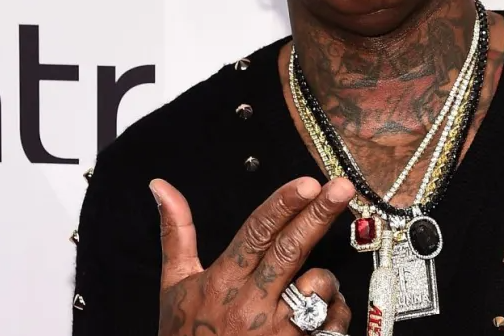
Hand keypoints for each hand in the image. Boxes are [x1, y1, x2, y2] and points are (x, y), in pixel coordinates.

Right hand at [150, 176, 356, 334]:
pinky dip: (335, 312)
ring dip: (325, 280)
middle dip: (319, 214)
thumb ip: (176, 233)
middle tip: (342, 189)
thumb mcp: (175, 286)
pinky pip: (332, 321)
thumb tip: (162, 186)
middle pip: (290, 249)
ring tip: (312, 288)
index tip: (308, 183)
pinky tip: (321, 317)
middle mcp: (250, 305)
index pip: (256, 233)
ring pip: (318, 286)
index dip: (283, 205)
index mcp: (222, 281)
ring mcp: (275, 331)